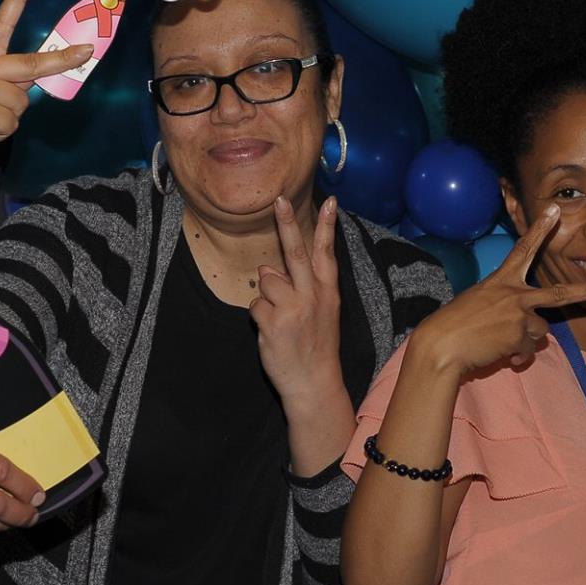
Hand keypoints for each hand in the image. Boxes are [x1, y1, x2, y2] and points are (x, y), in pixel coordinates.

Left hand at [250, 195, 344, 402]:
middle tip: (279, 199)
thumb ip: (298, 287)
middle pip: (296, 252)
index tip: (330, 201)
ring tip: (279, 319)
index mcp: (328, 293)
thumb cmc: (316, 347)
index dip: (327, 226)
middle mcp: (313, 296)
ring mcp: (293, 309)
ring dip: (266, 296)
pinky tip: (272, 333)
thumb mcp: (319, 314)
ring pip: (266, 280)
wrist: (314, 384)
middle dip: (287, 223)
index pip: (327, 253)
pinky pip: (255, 305)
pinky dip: (259, 317)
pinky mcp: (273, 322)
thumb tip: (268, 268)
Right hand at [407, 206, 585, 378]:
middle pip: (560, 293)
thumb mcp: (478, 303)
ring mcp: (519, 315)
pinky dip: (517, 356)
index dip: (540, 228)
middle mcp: (514, 293)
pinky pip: (528, 350)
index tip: (555, 209)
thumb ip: (504, 307)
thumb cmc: (453, 324)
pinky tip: (500, 355)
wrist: (442, 345)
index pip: (524, 248)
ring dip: (525, 341)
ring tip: (501, 343)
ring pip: (540, 331)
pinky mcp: (519, 336)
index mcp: (501, 279)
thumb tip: (524, 327)